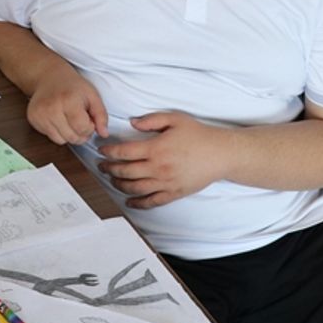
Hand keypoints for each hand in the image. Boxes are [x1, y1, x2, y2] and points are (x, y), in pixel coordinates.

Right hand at [25, 72, 108, 145]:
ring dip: (68, 134)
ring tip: (69, 120)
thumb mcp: (92, 95)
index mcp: (68, 100)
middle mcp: (52, 109)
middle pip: (72, 137)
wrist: (48, 77)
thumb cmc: (72, 86)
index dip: (89, 127)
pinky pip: (50, 137)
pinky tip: (58, 119)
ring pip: (61, 140)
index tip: (88, 119)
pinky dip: (57, 132)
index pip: (82, 129)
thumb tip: (104, 134)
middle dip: (80, 133)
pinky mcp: (33, 119)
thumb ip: (101, 116)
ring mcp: (40, 115)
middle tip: (80, 121)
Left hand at [97, 111, 229, 208]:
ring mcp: (166, 183)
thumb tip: (132, 122)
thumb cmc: (198, 135)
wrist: (221, 154)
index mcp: (156, 148)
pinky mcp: (174, 193)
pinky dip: (138, 203)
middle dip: (109, 168)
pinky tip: (129, 201)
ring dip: (119, 185)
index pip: (124, 152)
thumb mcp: (175, 119)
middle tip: (101, 165)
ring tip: (111, 179)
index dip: (109, 152)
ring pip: (135, 188)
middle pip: (125, 171)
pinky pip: (152, 202)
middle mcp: (158, 168)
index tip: (101, 150)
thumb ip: (151, 120)